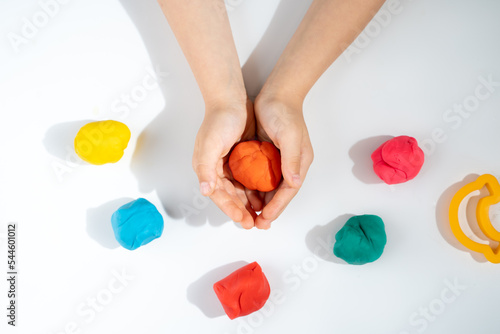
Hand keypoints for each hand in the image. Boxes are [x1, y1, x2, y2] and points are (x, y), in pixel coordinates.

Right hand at [192, 98, 257, 228]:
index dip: (230, 209)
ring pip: (239, 189)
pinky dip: (254, 188)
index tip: (244, 220)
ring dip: (248, 202)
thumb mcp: (210, 145)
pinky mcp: (240, 157)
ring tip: (260, 215)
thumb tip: (205, 191)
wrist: (231, 98)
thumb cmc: (219, 120)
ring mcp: (228, 163)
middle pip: (229, 196)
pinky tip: (264, 196)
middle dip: (240, 210)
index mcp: (206, 168)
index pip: (218, 195)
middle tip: (254, 224)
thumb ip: (206, 169)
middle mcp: (215, 168)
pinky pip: (247, 178)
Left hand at [252, 93, 313, 228]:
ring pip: (270, 188)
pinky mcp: (268, 155)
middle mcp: (291, 165)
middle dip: (269, 210)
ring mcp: (279, 160)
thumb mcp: (290, 136)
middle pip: (280, 194)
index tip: (265, 220)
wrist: (277, 92)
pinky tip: (246, 196)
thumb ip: (291, 160)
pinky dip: (255, 188)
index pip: (288, 191)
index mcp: (299, 163)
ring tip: (250, 216)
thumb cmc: (284, 112)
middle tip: (256, 225)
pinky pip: (262, 177)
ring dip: (262, 202)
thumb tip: (294, 183)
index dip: (277, 207)